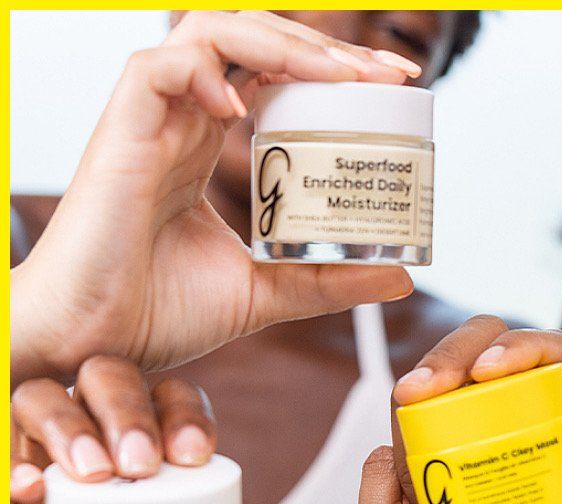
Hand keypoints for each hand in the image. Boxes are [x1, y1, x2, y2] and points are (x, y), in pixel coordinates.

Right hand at [10, 355, 216, 503]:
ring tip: (90, 472)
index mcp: (124, 466)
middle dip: (131, 412)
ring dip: (72, 425)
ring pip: (41, 396)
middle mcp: (71, 447)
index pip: (166, 405)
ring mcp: (16, 457)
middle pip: (107, 380)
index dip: (186, 415)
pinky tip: (27, 486)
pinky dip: (9, 463)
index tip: (196, 456)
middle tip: (141, 466)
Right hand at [12, 10, 422, 383]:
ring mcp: (151, 121)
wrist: (93, 346)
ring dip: (283, 42)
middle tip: (389, 72)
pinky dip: (205, 73)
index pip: (277, 72)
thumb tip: (401, 277)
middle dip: (327, 44)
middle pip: (256, 39)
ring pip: (210, 33)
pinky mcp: (118, 134)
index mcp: (211, 143)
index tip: (397, 82)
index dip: (335, 65)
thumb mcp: (266, 292)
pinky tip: (244, 108)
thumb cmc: (157, 313)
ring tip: (340, 76)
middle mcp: (184, 119)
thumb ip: (327, 281)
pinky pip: (156, 69)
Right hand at [358, 315, 561, 503]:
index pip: (553, 357)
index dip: (523, 346)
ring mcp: (458, 451)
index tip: (489, 372)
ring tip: (416, 503)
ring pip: (417, 401)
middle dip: (442, 360)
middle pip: (475, 354)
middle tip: (420, 393)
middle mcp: (507, 428)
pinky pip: (380, 470)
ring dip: (400, 435)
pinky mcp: (417, 486)